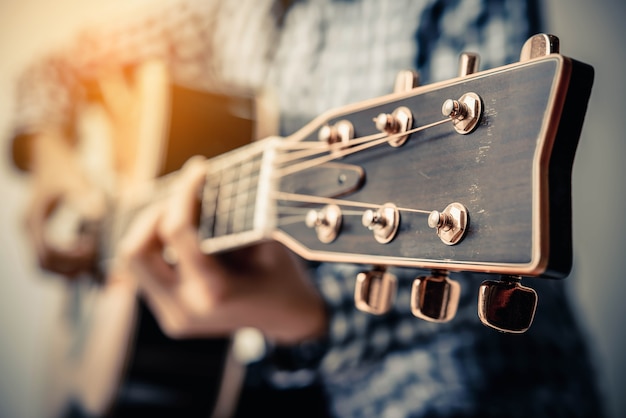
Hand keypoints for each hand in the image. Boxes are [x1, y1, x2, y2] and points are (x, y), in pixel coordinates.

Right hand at [24, 129, 104, 276]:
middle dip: (70, 269)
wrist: (48, 155)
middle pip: (43, 266)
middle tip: (95, 263)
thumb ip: (85, 198)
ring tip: (92, 258)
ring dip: (68, 268)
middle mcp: (28, 228)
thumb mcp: (76, 180)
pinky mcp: (39, 232)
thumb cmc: (63, 167)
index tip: (93, 253)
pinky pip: (50, 256)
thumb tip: (97, 217)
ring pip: (45, 265)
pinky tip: (88, 251)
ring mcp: (32, 232)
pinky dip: (67, 260)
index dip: (71, 259)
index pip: (47, 253)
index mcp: (33, 218)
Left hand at [117, 157, 326, 343]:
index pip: (176, 231)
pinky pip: (146, 273)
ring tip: (177, 210)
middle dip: (153, 214)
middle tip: (181, 196)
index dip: (183, 192)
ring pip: (134, 262)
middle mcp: (186, 309)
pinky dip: (156, 247)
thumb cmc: (281, 276)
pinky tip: (178, 233)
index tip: (198, 169)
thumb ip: (231, 218)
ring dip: (149, 230)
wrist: (287, 318)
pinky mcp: (170, 316)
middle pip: (137, 250)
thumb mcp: (264, 243)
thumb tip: (202, 184)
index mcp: (213, 291)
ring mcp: (174, 317)